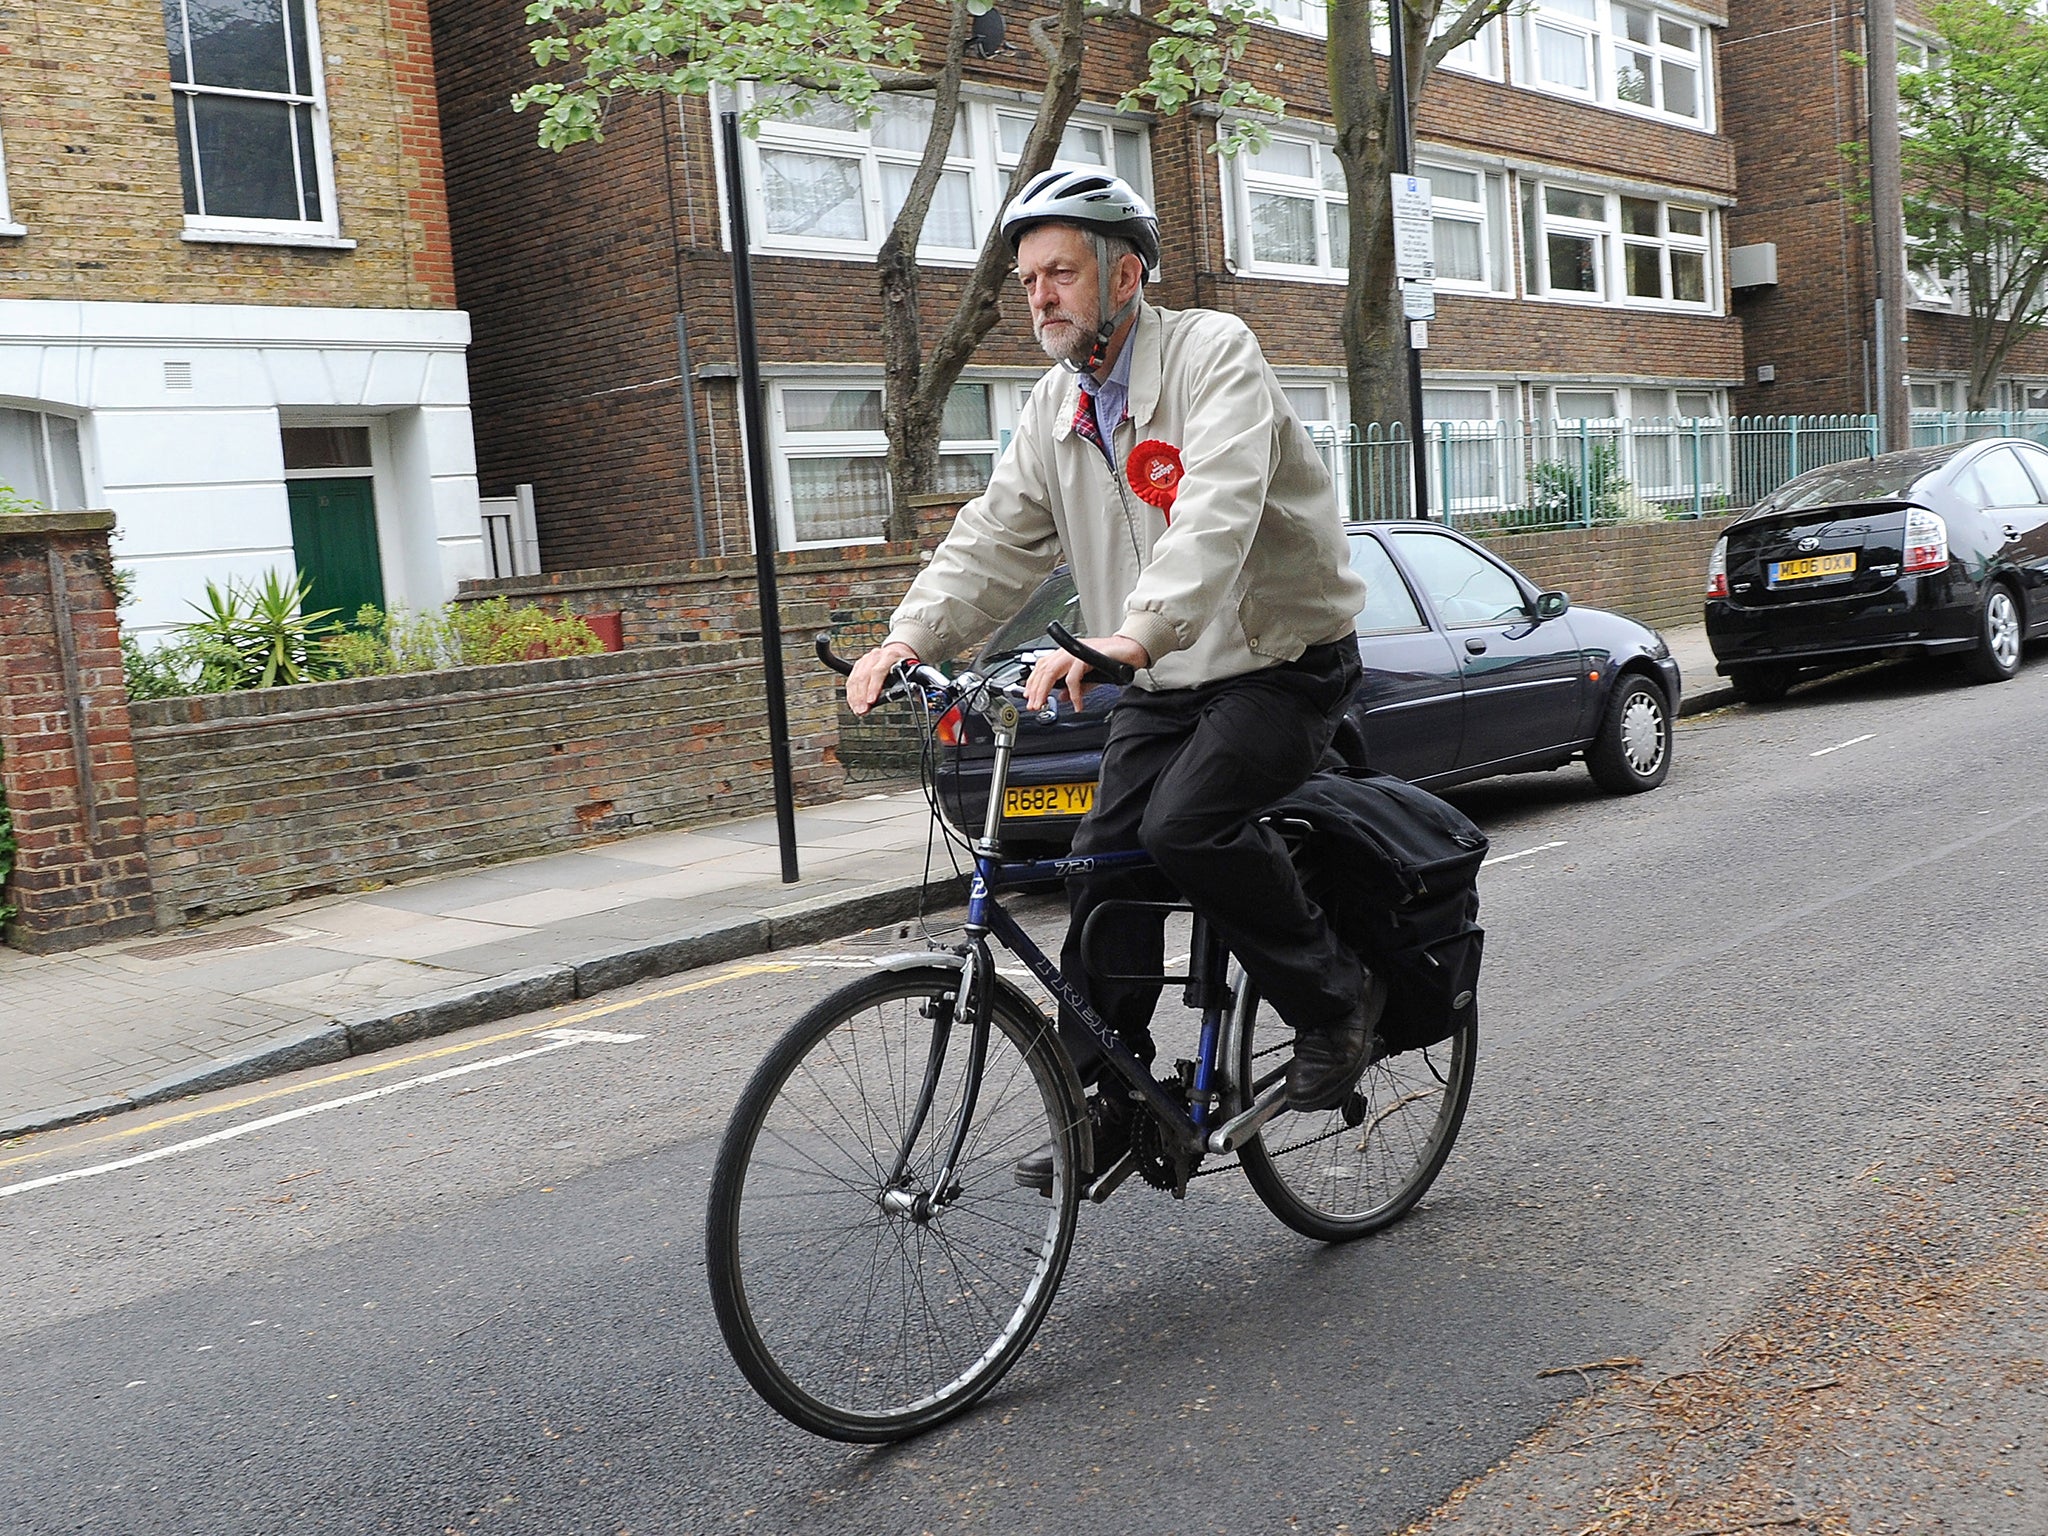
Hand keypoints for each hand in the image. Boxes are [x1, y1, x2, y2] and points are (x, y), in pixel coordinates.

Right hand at [846, 641, 920, 714]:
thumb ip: (913, 685)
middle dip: (861, 696)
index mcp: (890, 656)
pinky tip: (854, 704)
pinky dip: (852, 694)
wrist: (899, 651)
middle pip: (864, 676)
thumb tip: (921, 700)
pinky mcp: (859, 665)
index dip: (873, 687)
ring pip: (855, 679)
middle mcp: (876, 656)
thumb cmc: (906, 663)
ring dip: (855, 697)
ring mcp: (866, 660)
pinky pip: (852, 680)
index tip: (871, 701)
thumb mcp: (912, 671)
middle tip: (862, 711)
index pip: (878, 671)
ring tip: (858, 710)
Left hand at [1023, 633, 1148, 713]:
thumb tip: (1062, 698)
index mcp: (1066, 653)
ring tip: (1044, 704)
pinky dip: (1073, 693)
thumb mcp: (1089, 678)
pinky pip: (1074, 677)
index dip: (1033, 681)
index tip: (1029, 697)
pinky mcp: (1087, 656)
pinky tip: (1076, 704)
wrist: (1130, 651)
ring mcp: (1077, 652)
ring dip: (1045, 690)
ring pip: (1052, 671)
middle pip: (1043, 668)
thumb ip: (1075, 688)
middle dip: (1035, 689)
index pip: (1042, 665)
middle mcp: (1069, 650)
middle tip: (1034, 705)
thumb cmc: (1112, 660)